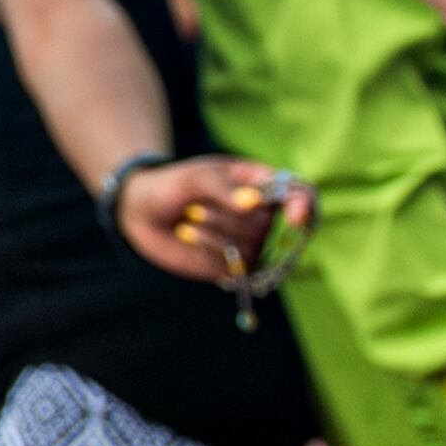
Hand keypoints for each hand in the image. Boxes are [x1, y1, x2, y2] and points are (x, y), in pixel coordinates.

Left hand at [114, 158, 309, 287]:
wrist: (141, 212)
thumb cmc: (174, 185)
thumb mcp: (197, 177)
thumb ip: (224, 188)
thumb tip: (253, 205)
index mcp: (262, 184)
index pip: (300, 195)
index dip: (304, 206)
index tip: (295, 216)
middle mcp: (262, 215)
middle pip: (267, 223)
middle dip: (227, 215)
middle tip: (196, 206)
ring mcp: (249, 243)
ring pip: (250, 245)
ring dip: (214, 232)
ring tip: (190, 218)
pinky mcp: (232, 267)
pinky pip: (233, 266)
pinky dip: (208, 249)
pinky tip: (188, 235)